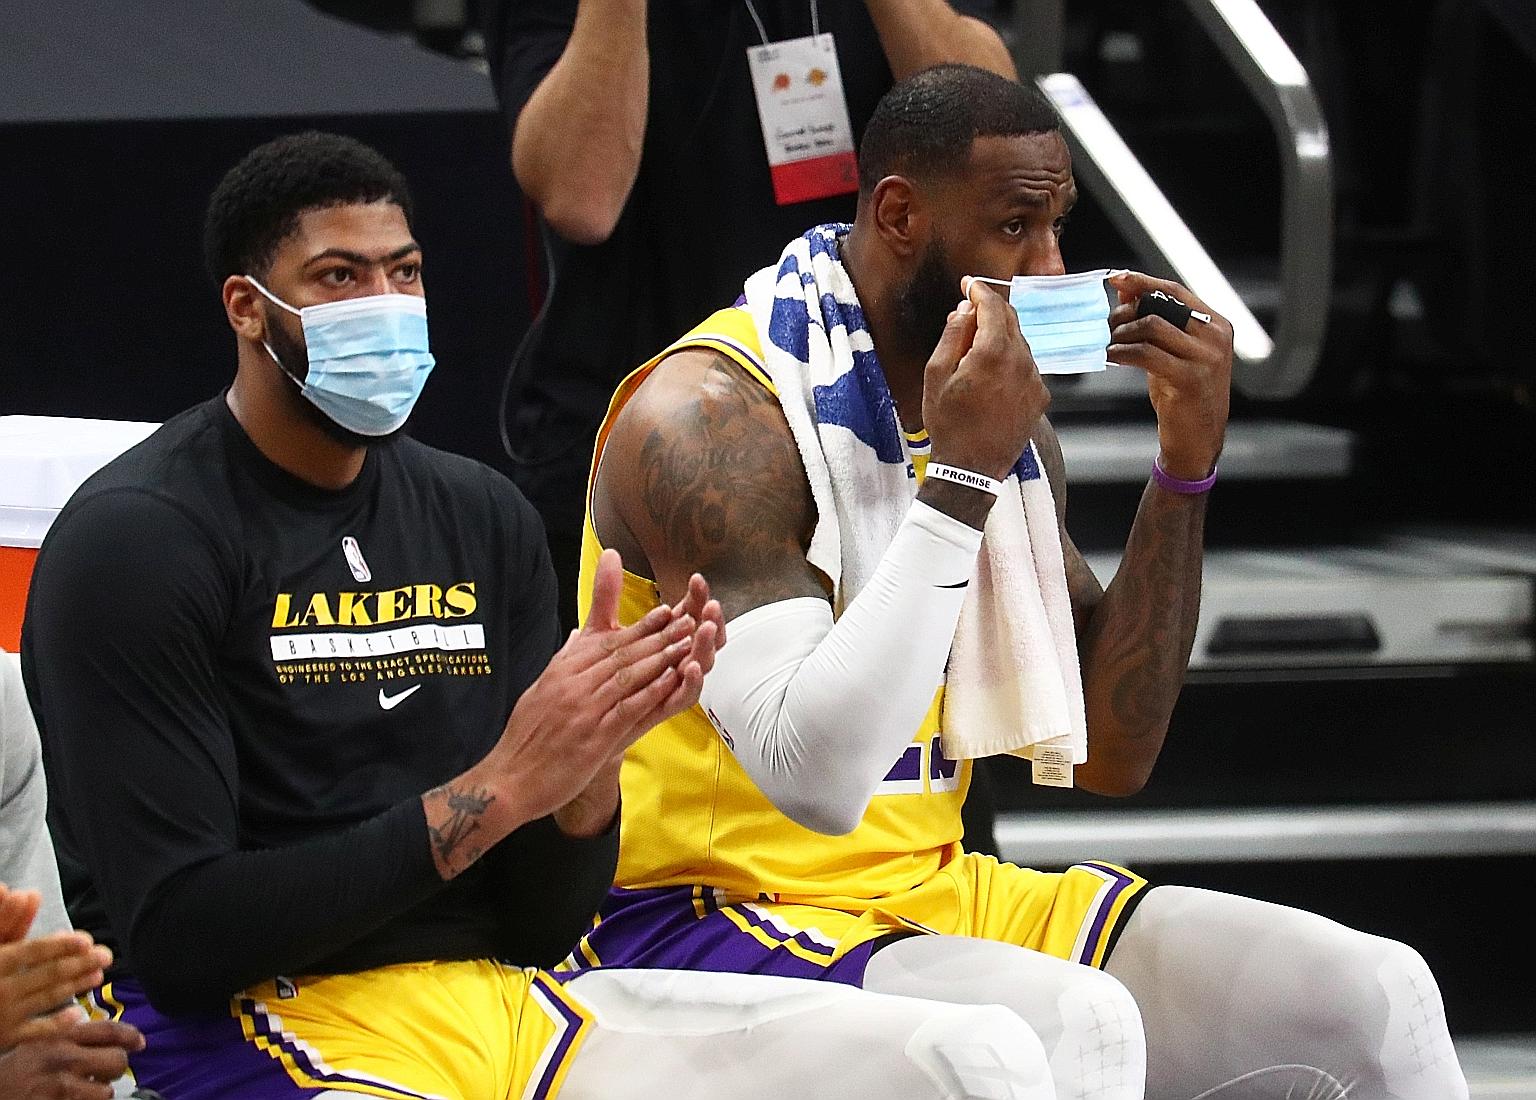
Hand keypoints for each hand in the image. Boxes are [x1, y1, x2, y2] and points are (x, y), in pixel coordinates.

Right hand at [0, 886, 113, 1049]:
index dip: (59, 945)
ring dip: (75, 986)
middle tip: (107, 955)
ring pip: (46, 998)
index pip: (29, 951)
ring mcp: (1, 1016)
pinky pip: (35, 1033)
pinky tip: (77, 1014)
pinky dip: (56, 1025)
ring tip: (97, 975)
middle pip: (46, 975)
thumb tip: (27, 893)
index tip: (85, 940)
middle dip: (79, 964)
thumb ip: (5, 921)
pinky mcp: (3, 1038)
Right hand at [0, 1012, 143, 1099]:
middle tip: (103, 1072)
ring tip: (82, 1090)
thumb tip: (111, 1033)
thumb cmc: (16, 1071)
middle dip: (115, 1068)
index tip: (140, 1043)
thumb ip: (73, 1034)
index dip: (131, 1036)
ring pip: (107, 1091)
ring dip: (99, 1092)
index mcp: (60, 1037)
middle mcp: (63, 1059)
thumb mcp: (40, 1042)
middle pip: (117, 1060)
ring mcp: (60, 1087)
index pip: (109, 1031)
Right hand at [428, 549, 720, 874]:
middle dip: (657, 636)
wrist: (508, 782)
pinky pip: (629, 708)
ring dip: (662, 658)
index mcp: (560, 672)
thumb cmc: (524, 742)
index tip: (663, 613)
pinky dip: (653, 692)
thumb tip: (579, 636)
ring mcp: (582, 709)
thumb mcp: (538, 691)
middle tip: (685, 621)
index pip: (605, 642)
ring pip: (629, 675)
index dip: (638, 626)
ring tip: (687, 644)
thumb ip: (563, 663)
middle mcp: (571, 684)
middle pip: (621, 653)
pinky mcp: (593, 737)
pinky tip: (674, 681)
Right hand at [923, 277, 1049, 481]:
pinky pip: (1026, 366)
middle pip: (1011, 320)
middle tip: (971, 308)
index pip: (992, 306)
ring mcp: (1034, 380)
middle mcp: (1021, 361)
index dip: (979, 291)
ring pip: (1020, 343)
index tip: (968, 285)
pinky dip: (1011, 360)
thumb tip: (963, 311)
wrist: (971, 468)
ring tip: (976, 348)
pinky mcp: (1040, 396)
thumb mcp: (936, 376)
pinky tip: (992, 373)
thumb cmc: (948, 424)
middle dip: (991, 310)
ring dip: (1001, 337)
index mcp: (993, 353)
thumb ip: (951, 337)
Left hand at [1106, 272, 1232, 479]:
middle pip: (1162, 305)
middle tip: (1107, 325)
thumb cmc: (1183, 397)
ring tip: (1109, 345)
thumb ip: (1156, 323)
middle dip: (1127, 312)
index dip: (1143, 281)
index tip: (1116, 278)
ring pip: (1152, 326)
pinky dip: (1122, 353)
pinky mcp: (1190, 378)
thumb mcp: (1172, 354)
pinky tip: (1111, 358)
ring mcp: (1207, 357)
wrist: (1198, 441)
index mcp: (1216, 325)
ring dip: (1122, 333)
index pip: (1176, 291)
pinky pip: (1146, 353)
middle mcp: (1216, 336)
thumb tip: (1126, 290)